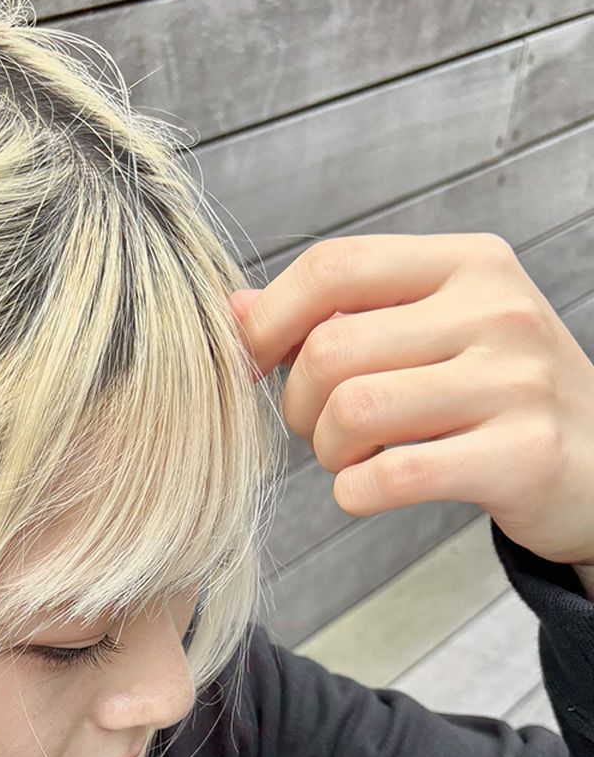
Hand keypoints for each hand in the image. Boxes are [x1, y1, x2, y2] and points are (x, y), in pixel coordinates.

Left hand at [228, 233, 593, 570]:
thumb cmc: (490, 393)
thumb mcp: (428, 330)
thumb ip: (335, 313)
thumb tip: (233, 309)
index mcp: (466, 264)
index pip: (333, 266)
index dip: (270, 320)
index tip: (255, 363)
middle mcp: (497, 310)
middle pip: (329, 349)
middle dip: (298, 404)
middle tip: (321, 428)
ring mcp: (516, 381)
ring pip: (352, 411)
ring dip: (327, 451)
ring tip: (352, 456)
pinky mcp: (523, 455)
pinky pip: (390, 475)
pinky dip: (354, 493)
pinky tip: (368, 488)